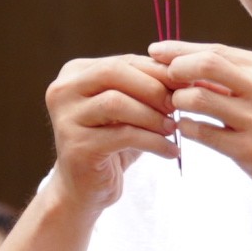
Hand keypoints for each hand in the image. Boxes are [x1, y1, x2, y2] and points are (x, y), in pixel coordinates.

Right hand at [43, 54, 177, 205]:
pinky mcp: (76, 146)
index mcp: (75, 73)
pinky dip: (153, 142)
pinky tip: (170, 151)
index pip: (123, 61)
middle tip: (180, 105)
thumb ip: (148, 88)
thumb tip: (188, 74)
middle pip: (114, 73)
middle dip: (153, 88)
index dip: (158, 71)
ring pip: (116, 103)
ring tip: (174, 129)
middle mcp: (63, 90)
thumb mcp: (131, 111)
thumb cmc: (113, 145)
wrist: (84, 189)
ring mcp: (66, 118)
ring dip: (152, 115)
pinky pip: (122, 135)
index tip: (188, 85)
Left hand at [149, 41, 251, 210]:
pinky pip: (203, 133)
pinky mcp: (250, 152)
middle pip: (206, 64)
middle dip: (175, 68)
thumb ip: (244, 79)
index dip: (181, 49)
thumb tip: (195, 66)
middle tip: (162, 77)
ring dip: (178, 101)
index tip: (157, 50)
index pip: (217, 51)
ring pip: (198, 99)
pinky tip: (184, 128)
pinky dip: (186, 128)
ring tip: (176, 107)